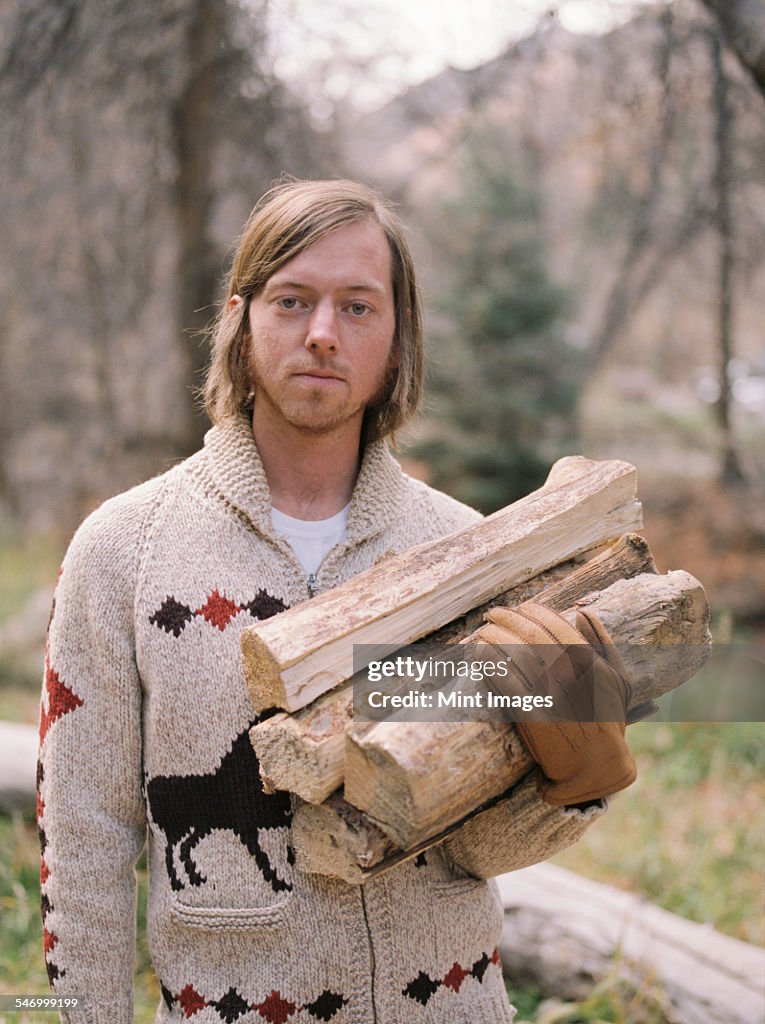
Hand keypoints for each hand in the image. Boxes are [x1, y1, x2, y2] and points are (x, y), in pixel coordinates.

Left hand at [475, 601, 636, 805]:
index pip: (557, 626)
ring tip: (483, 631)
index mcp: (591, 664)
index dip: (535, 612)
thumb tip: (582, 614)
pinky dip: (491, 665)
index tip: (521, 607)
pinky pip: (507, 685)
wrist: (598, 768)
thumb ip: (604, 644)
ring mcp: (551, 697)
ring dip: (495, 637)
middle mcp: (571, 677)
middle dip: (509, 619)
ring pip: (518, 657)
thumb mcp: (620, 681)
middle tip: (493, 613)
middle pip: (532, 637)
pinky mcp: (533, 718)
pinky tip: (480, 654)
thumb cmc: (609, 722)